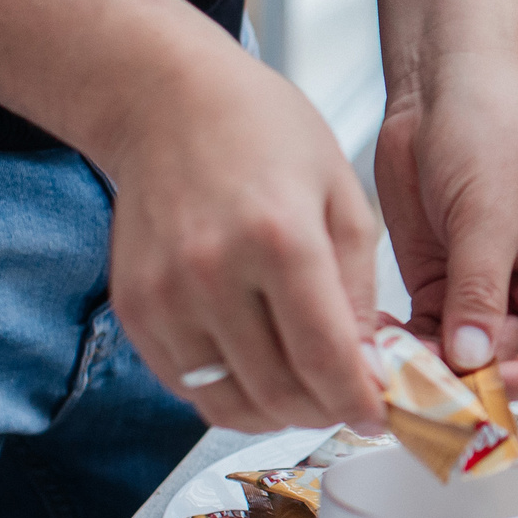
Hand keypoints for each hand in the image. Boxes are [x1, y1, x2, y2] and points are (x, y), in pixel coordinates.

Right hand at [0, 0, 381, 432]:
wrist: (165, 101)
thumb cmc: (264, 133)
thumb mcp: (342, 194)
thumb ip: (360, 286)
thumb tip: (371, 365)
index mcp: (280, 240)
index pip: (326, 358)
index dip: (360, 402)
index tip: (382, 416)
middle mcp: (213, 274)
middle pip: (278, 391)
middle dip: (325, 412)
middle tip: (350, 403)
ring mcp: (165, 296)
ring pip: (229, 402)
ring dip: (278, 413)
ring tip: (309, 392)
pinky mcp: (135, 308)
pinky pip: (188, 385)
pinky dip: (230, 394)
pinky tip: (261, 370)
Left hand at [368, 0, 517, 395]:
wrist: (444, 81)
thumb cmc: (494, 128)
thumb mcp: (489, 212)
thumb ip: (479, 290)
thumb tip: (469, 362)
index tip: (470, 389)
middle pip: (508, 368)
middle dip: (463, 384)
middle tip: (413, 394)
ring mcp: (484, 294)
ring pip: (460, 362)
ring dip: (425, 372)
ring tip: (383, 372)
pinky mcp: (439, 287)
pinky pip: (423, 340)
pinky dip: (399, 350)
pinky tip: (369, 346)